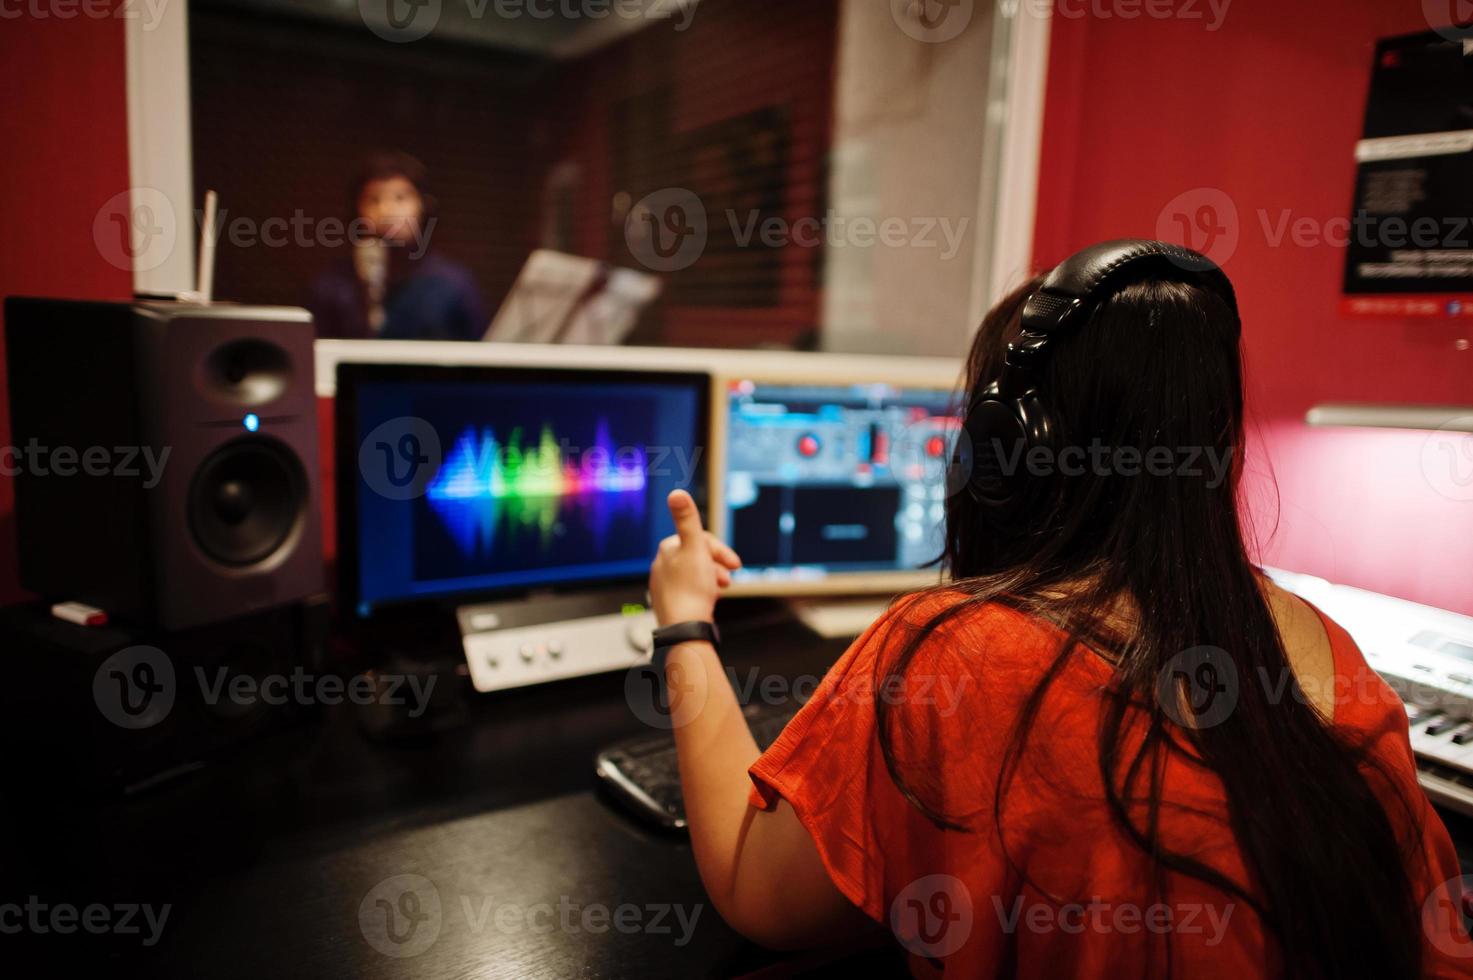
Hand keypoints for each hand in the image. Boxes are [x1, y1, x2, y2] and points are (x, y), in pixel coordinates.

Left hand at [649, 490, 742, 626]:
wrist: (685, 629)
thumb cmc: (691, 590)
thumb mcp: (694, 549)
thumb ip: (687, 520)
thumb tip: (676, 492)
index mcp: (667, 550)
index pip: (698, 540)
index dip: (719, 549)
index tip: (734, 563)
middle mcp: (662, 566)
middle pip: (697, 557)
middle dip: (716, 564)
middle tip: (729, 578)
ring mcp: (665, 586)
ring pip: (695, 574)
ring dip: (712, 578)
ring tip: (721, 589)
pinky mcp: (670, 603)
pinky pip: (691, 590)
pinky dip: (704, 591)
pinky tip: (710, 599)